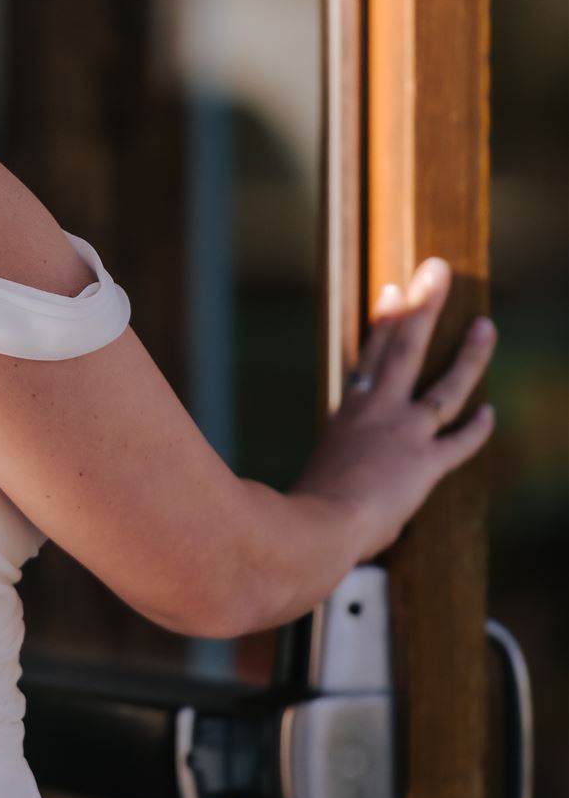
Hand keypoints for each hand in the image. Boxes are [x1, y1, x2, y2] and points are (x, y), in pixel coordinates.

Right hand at [294, 257, 496, 561]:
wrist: (316, 527)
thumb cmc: (306, 508)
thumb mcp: (319, 473)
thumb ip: (342, 472)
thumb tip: (353, 487)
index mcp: (349, 411)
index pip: (372, 354)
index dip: (386, 319)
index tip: (394, 289)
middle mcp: (378, 412)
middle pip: (406, 347)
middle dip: (424, 306)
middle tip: (437, 270)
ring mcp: (404, 435)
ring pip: (444, 387)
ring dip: (468, 356)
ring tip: (485, 326)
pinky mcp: (425, 464)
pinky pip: (459, 443)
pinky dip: (477, 430)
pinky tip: (491, 413)